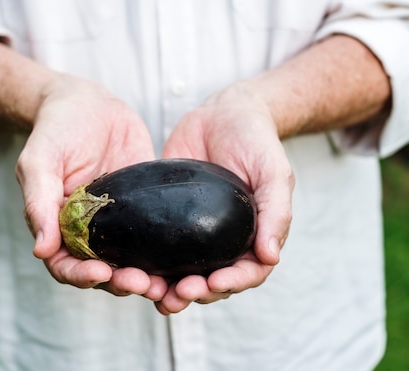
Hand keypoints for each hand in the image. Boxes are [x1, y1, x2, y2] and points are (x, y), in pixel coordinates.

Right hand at [15, 74, 167, 300]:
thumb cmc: (56, 129)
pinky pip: (154, 237)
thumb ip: (38, 202)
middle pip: (102, 272)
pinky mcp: (144, 209)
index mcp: (58, 226)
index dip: (81, 275)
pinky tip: (183, 260)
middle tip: (144, 283)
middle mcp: (88, 231)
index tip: (102, 273)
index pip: (66, 264)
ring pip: (130, 261)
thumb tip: (41, 250)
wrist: (89, 102)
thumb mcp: (40, 160)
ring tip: (165, 283)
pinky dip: (165, 254)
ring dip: (146, 277)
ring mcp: (118, 222)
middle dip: (121, 282)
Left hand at [157, 82, 294, 313]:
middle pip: (213, 281)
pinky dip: (148, 264)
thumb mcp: (274, 172)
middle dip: (196, 292)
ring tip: (153, 293)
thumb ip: (276, 212)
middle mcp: (226, 241)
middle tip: (177, 295)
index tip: (213, 284)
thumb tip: (270, 257)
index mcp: (255, 236)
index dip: (232, 284)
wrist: (224, 113)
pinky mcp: (170, 220)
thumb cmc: (256, 141)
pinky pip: (159, 248)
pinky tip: (132, 270)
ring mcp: (196, 233)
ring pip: (184, 272)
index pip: (248, 272)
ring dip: (170, 288)